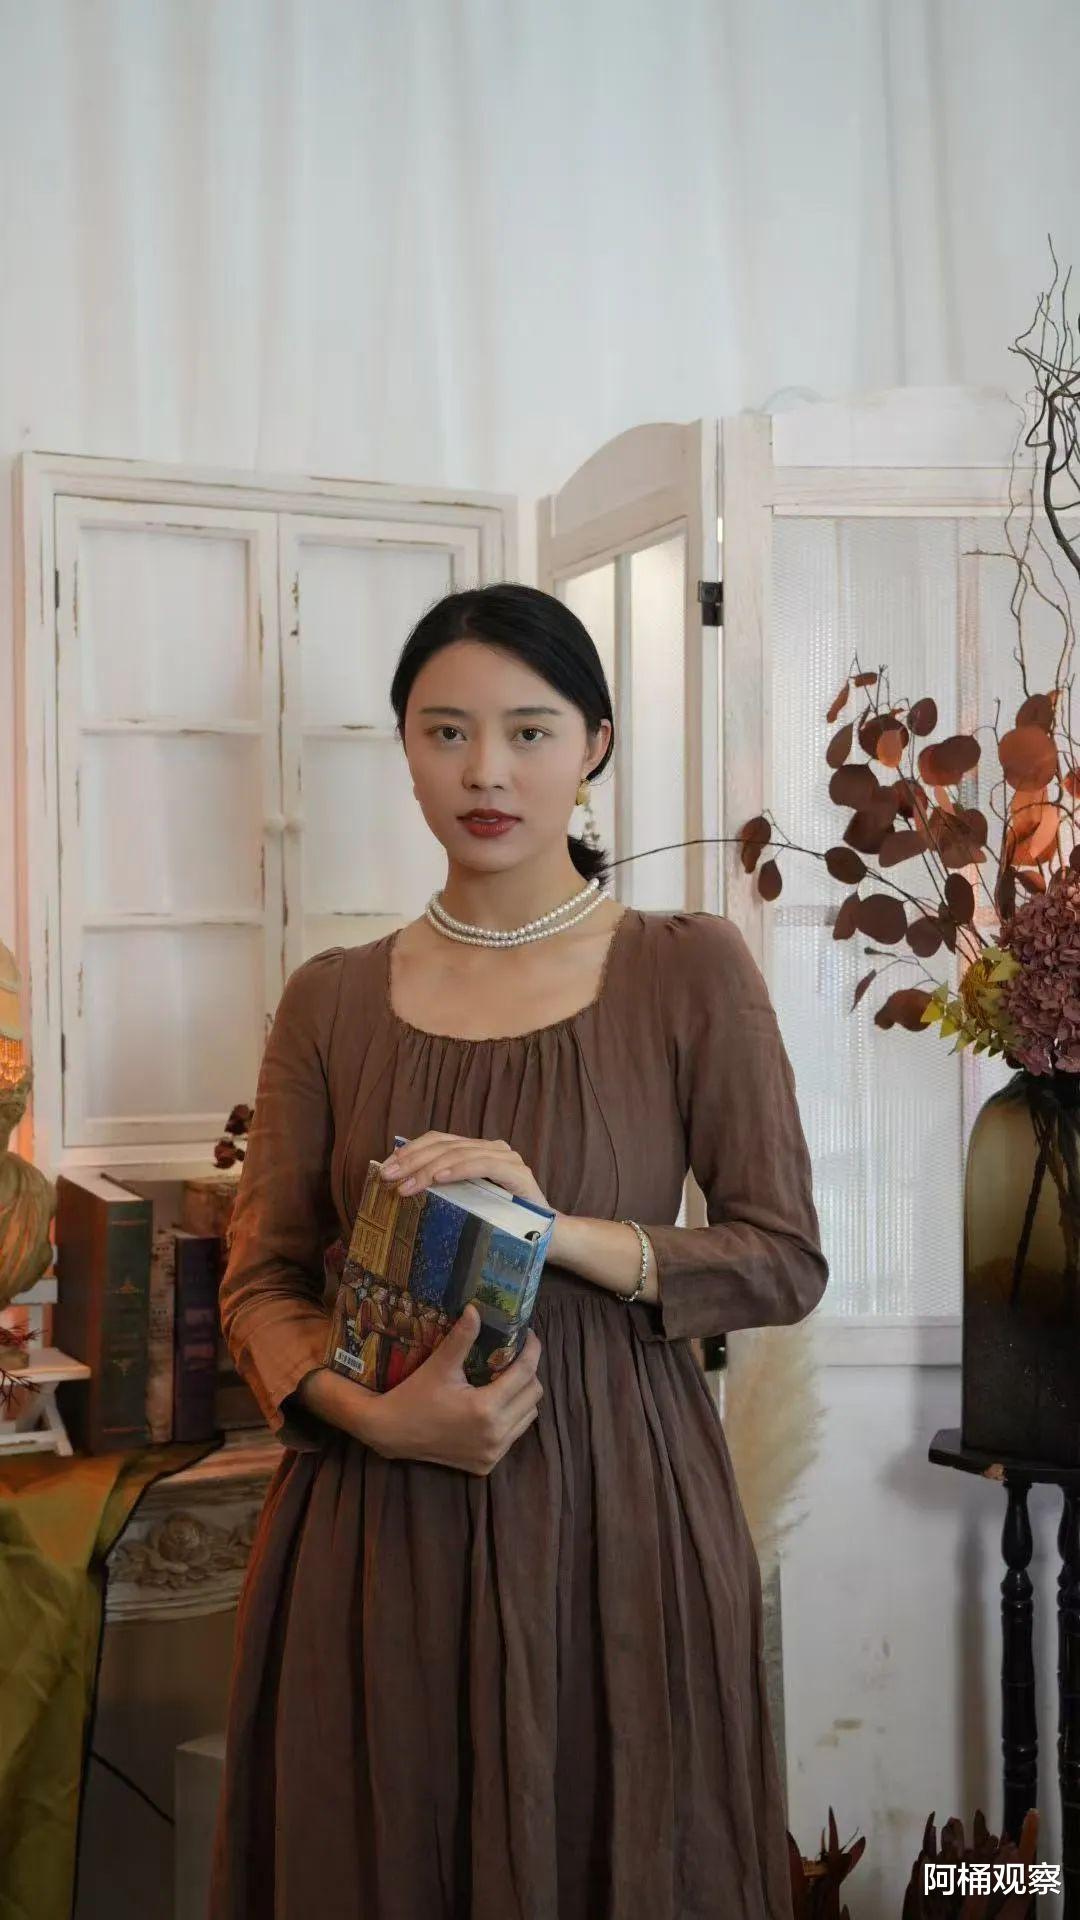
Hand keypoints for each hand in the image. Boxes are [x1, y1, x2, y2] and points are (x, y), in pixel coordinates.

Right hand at [364, 1303, 542, 1475]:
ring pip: (528, 1417)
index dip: (532, 1350)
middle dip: (529, 1372)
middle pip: (533, 1396)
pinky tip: (494, 1405)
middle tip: (514, 1357)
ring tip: (506, 1379)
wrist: (391, 1432)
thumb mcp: (440, 1365)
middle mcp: (495, 1434)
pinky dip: (511, 1418)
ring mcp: (493, 1453)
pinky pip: (513, 1435)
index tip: (528, 1335)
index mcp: (486, 1408)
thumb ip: (462, 1337)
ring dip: (523, 1396)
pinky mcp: (487, 1464)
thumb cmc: (415, 1395)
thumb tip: (475, 1308)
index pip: (525, 1373)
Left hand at [378, 1131, 551, 1211]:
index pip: (438, 1140)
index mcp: (476, 1151)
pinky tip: (438, 1178)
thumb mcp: (465, 1204)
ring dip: (428, 1168)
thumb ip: (444, 1190)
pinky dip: (458, 1169)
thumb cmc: (501, 1224)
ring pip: (460, 1153)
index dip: (410, 1150)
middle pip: (444, 1145)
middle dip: (412, 1160)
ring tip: (406, 1185)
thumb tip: (401, 1186)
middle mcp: (492, 1148)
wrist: (546, 1241)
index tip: (385, 1168)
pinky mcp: (519, 1174)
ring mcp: (507, 1159)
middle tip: (388, 1176)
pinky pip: (484, 1165)